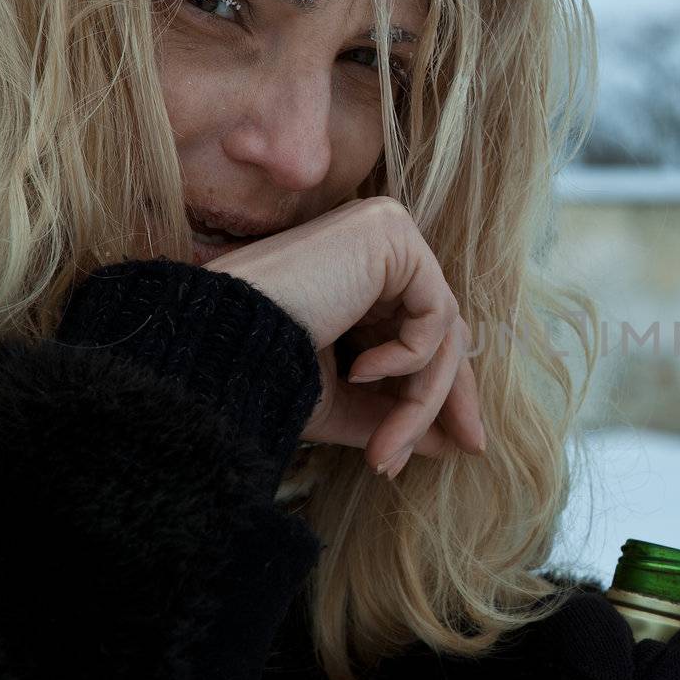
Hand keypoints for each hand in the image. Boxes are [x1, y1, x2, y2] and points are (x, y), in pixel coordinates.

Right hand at [206, 197, 484, 476]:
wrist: (217, 346)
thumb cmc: (261, 372)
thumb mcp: (340, 401)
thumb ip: (394, 413)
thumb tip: (454, 442)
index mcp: (361, 275)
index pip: (423, 332)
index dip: (439, 392)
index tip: (455, 447)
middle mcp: (376, 244)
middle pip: (440, 331)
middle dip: (443, 399)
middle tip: (462, 449)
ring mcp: (384, 230)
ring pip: (440, 329)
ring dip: (420, 400)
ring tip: (383, 448)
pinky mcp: (390, 231)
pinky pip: (435, 309)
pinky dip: (409, 356)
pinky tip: (360, 371)